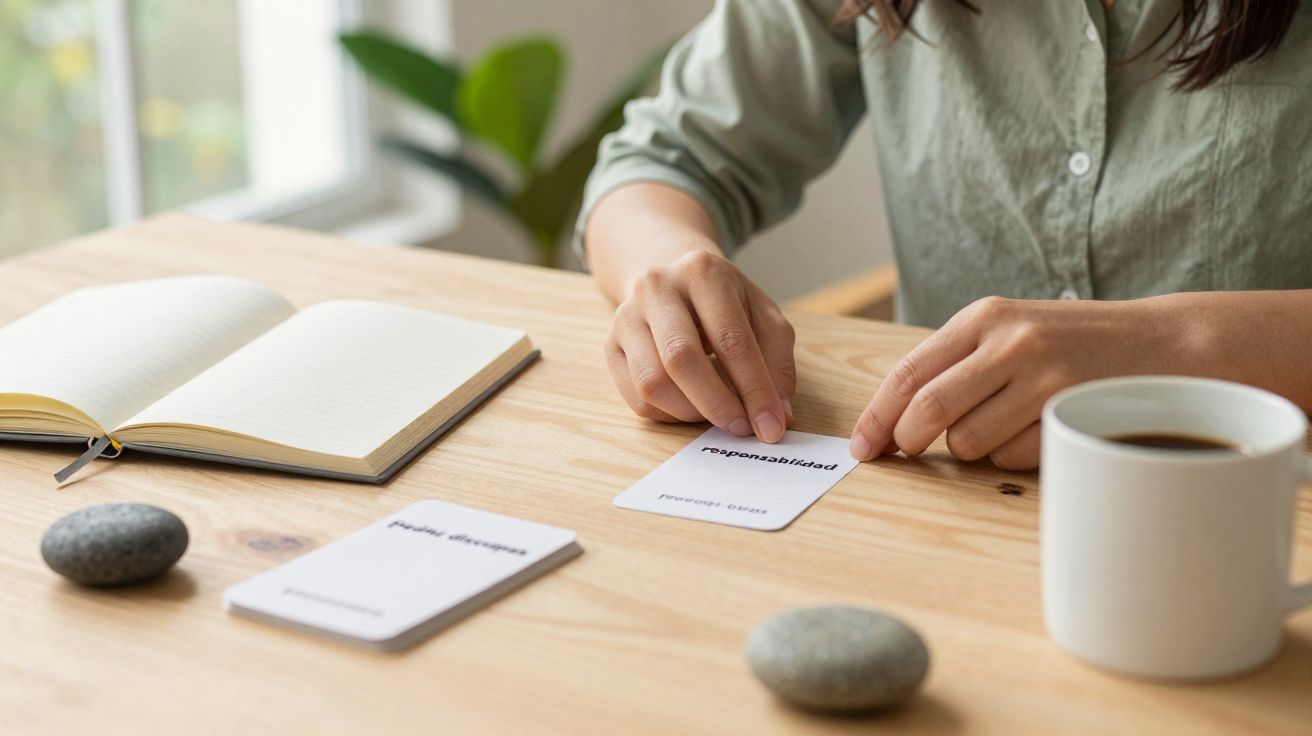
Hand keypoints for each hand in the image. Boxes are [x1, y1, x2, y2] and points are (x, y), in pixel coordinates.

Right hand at [605, 250, 794, 441]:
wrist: (672, 280)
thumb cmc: (724, 303)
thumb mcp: (762, 316)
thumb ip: (777, 362)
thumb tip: (778, 416)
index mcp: (703, 272)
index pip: (730, 339)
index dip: (754, 388)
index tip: (771, 425)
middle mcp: (657, 288)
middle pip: (681, 359)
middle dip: (718, 404)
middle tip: (742, 428)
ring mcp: (626, 316)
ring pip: (652, 383)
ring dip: (691, 413)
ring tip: (717, 414)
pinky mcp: (610, 345)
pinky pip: (635, 397)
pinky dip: (668, 415)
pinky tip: (691, 407)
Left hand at [848, 296, 1186, 469]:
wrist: (1164, 343)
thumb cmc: (1071, 343)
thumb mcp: (1010, 332)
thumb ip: (954, 366)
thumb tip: (891, 420)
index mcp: (984, 317)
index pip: (908, 372)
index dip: (876, 416)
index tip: (860, 448)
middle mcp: (1011, 342)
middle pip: (928, 411)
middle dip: (908, 442)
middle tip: (909, 453)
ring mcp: (1044, 378)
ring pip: (968, 442)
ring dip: (971, 448)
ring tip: (1003, 423)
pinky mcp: (1071, 413)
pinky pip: (1011, 458)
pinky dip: (1011, 457)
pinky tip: (1038, 430)